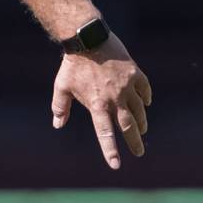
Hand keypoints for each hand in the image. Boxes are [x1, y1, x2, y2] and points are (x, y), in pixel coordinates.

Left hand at [50, 34, 151, 168]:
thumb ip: (60, 107)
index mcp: (96, 104)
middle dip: (135, 142)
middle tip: (140, 153)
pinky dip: (145, 98)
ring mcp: (127, 85)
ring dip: (141, 122)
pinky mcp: (135, 73)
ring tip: (142, 130)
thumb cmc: (72, 64)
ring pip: (139, 110)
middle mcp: (115, 98)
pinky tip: (145, 103)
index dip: (111, 150)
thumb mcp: (61, 87)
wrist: (88, 38)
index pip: (105, 133)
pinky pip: (144, 90)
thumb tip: (57, 125)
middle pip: (128, 126)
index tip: (116, 165)